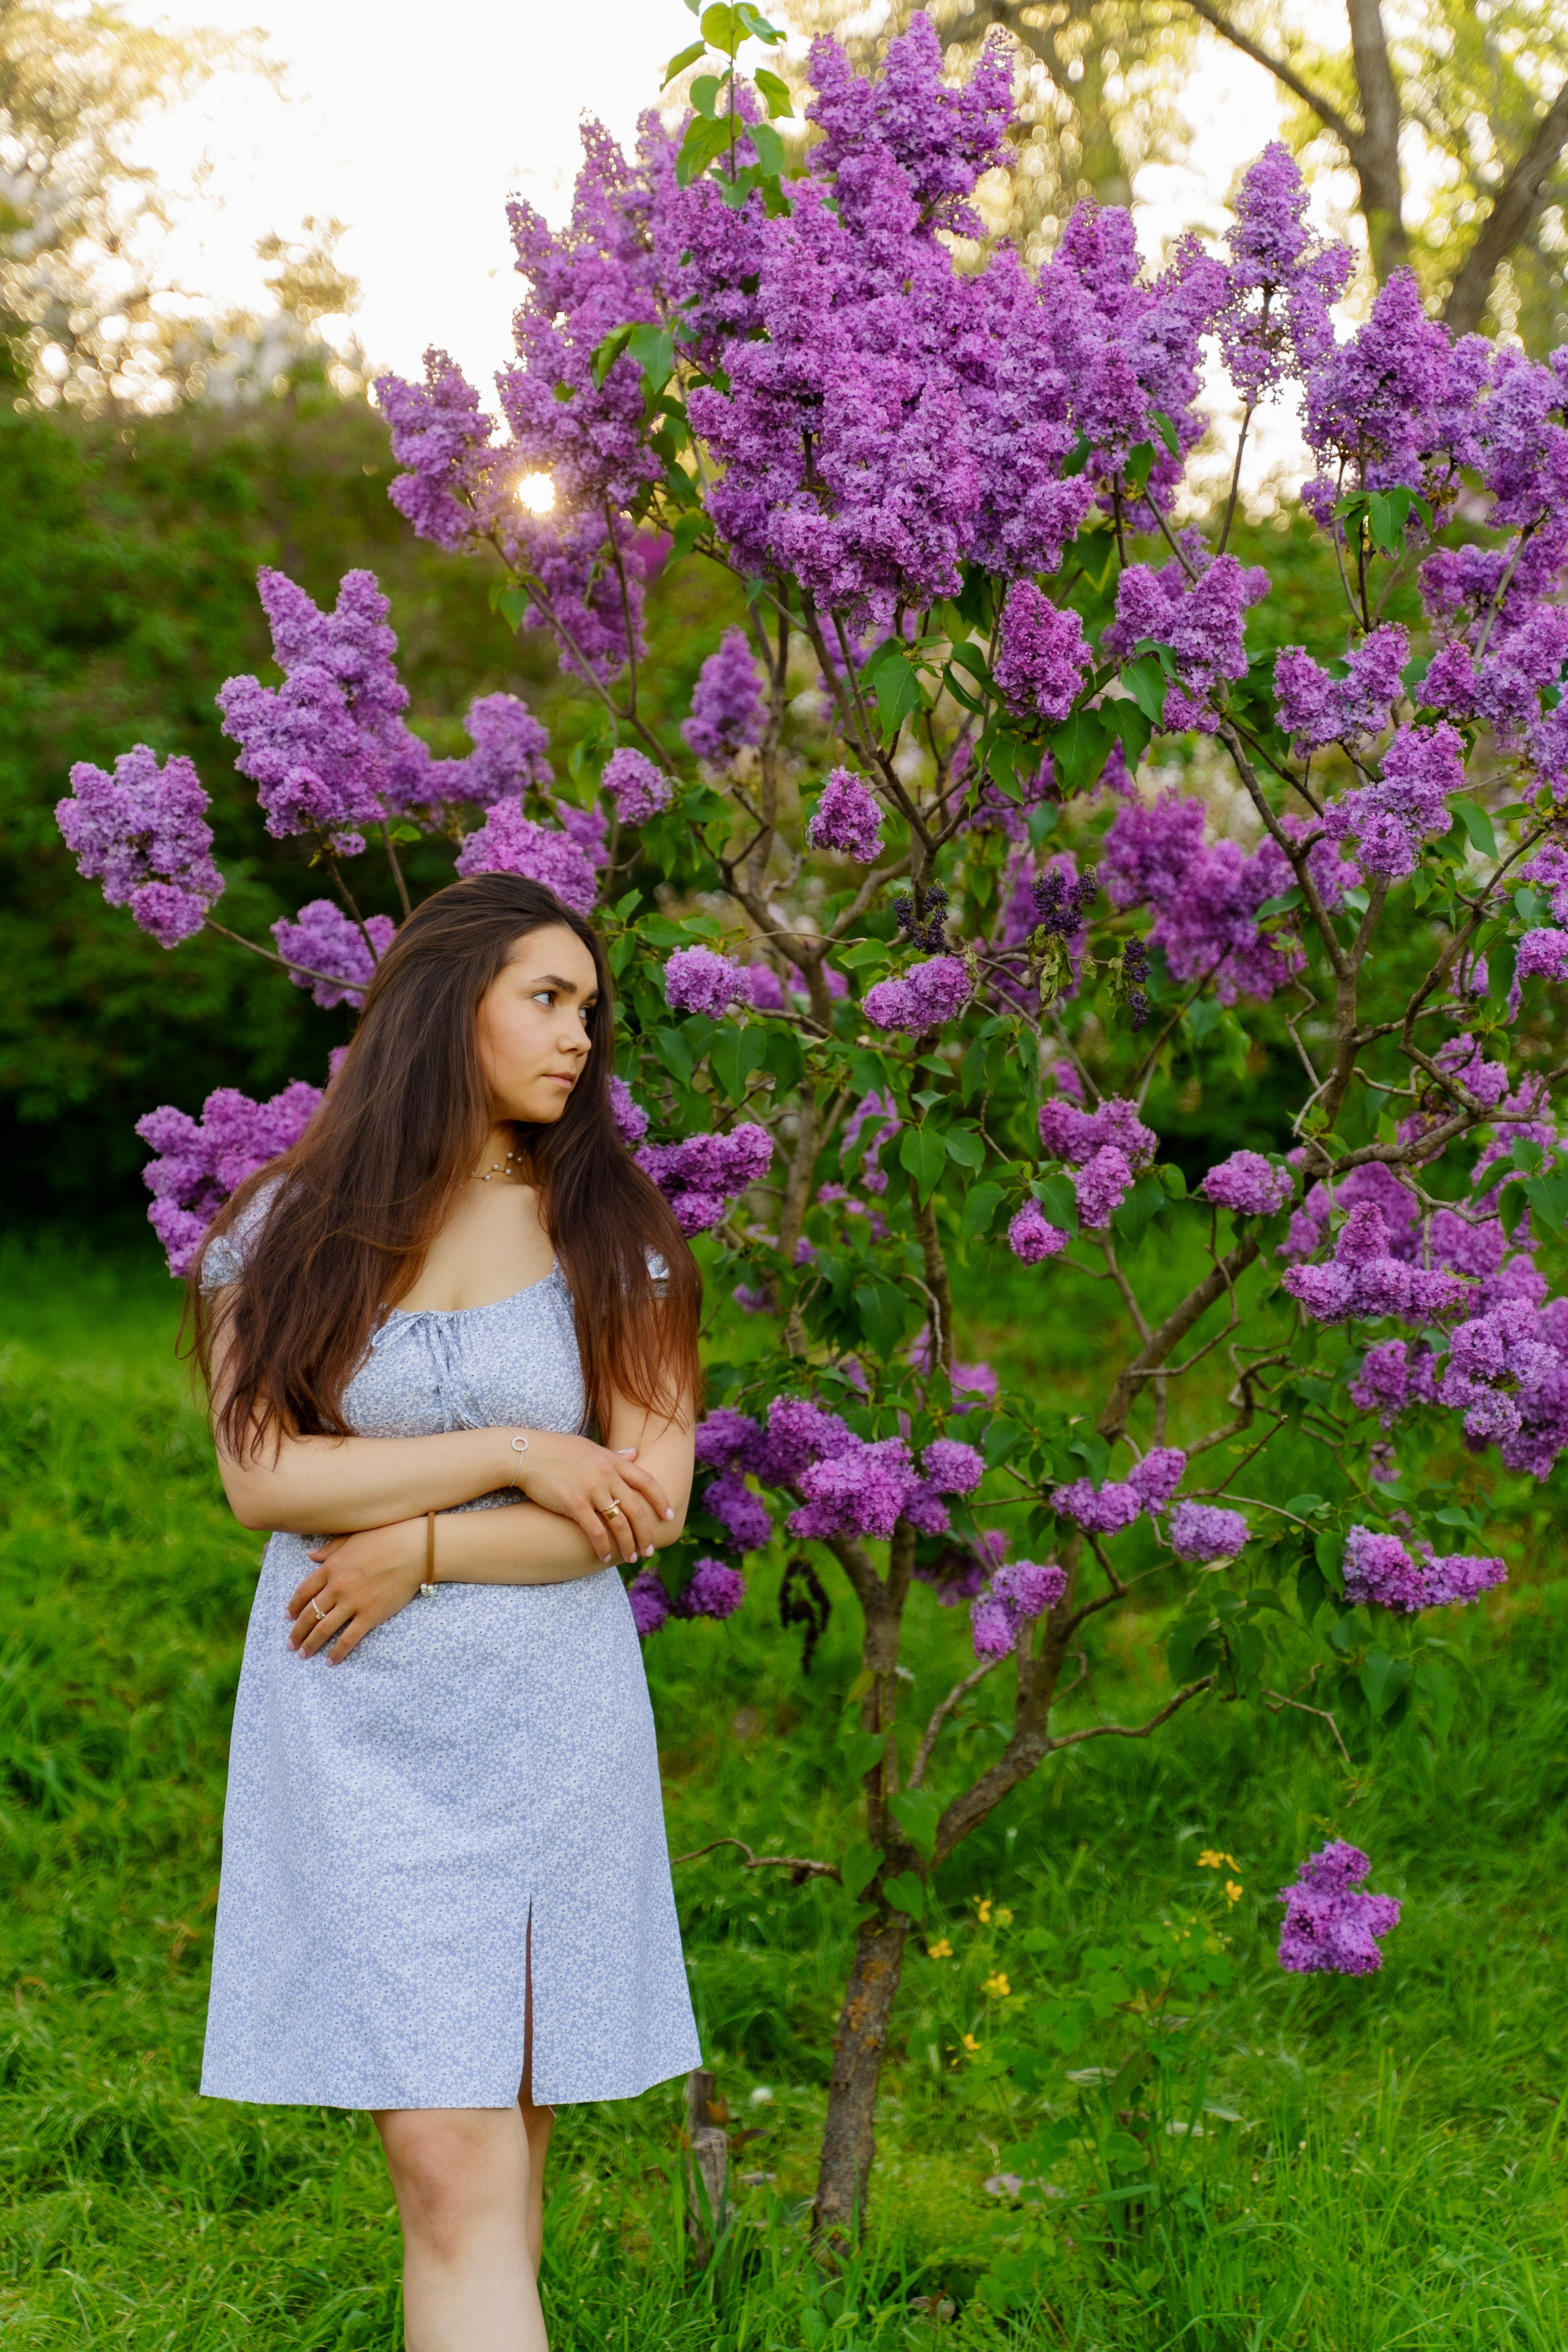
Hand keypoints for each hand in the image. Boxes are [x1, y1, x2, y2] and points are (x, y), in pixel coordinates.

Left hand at [288, 1520, 424, 1662]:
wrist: (414, 1550)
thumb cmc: (385, 1538)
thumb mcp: (351, 1539)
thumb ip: (329, 1550)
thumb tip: (309, 1555)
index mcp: (331, 1568)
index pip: (303, 1592)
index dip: (293, 1607)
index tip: (288, 1617)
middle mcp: (337, 1587)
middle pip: (309, 1614)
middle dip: (297, 1632)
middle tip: (290, 1645)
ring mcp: (353, 1603)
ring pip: (324, 1629)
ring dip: (310, 1644)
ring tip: (303, 1655)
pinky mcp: (370, 1616)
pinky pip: (348, 1639)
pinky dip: (337, 1652)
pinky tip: (330, 1661)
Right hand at [506, 1429, 672, 1565]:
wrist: (526, 1453)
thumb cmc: (556, 1450)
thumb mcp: (590, 1448)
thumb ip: (614, 1455)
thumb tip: (635, 1452)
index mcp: (612, 1460)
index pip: (647, 1481)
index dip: (661, 1501)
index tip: (669, 1516)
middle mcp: (606, 1474)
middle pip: (637, 1508)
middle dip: (646, 1532)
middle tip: (650, 1549)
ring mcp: (591, 1489)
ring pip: (619, 1522)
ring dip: (628, 1543)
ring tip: (632, 1557)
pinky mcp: (574, 1503)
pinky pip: (595, 1530)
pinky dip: (603, 1546)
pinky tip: (605, 1556)